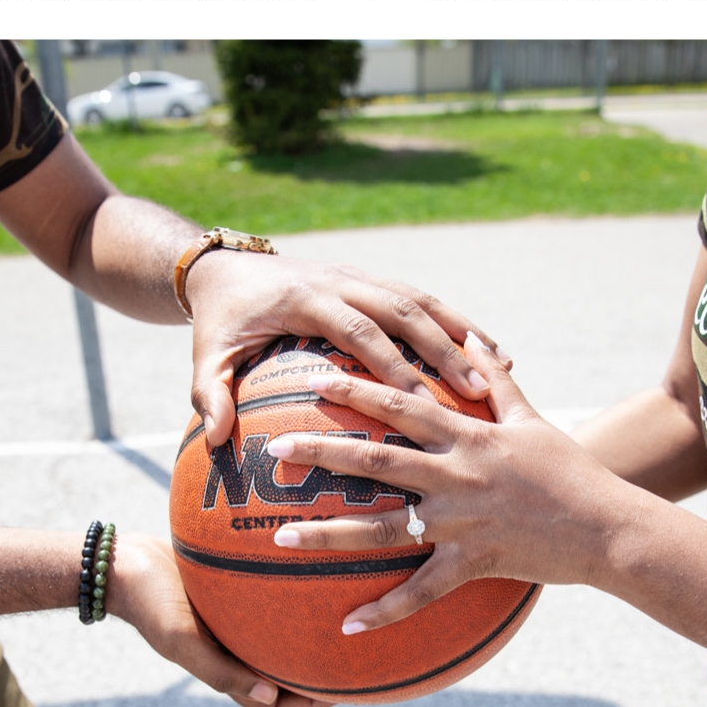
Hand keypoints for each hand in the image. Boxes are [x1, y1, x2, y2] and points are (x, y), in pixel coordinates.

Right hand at [105, 537, 335, 706]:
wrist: (123, 561)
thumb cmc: (150, 602)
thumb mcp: (181, 638)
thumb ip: (220, 671)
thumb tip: (270, 698)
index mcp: (223, 671)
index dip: (307, 706)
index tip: (341, 693)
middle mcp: (233, 651)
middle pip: (284, 675)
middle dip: (319, 674)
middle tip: (357, 659)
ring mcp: (232, 624)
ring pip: (279, 640)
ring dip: (307, 637)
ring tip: (343, 618)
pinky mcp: (231, 596)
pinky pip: (270, 604)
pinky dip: (290, 600)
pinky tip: (316, 572)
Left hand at [182, 252, 503, 455]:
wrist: (225, 268)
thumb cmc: (219, 322)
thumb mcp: (207, 356)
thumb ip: (210, 393)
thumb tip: (218, 438)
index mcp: (306, 297)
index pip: (358, 330)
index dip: (393, 365)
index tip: (424, 403)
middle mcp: (340, 280)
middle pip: (404, 311)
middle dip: (443, 351)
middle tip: (479, 392)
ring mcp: (360, 276)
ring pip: (422, 300)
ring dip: (460, 335)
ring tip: (499, 373)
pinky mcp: (371, 280)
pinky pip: (421, 299)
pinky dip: (455, 324)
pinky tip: (487, 354)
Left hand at [268, 350, 642, 626]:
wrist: (607, 526)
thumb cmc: (570, 469)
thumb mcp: (530, 418)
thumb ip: (493, 381)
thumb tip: (469, 338)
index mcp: (468, 436)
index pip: (402, 405)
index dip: (357, 391)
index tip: (314, 381)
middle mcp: (458, 476)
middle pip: (376, 460)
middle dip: (321, 453)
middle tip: (274, 451)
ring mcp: (463, 523)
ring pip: (383, 529)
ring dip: (328, 533)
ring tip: (281, 537)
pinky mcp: (473, 563)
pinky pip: (420, 593)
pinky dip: (384, 611)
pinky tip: (346, 624)